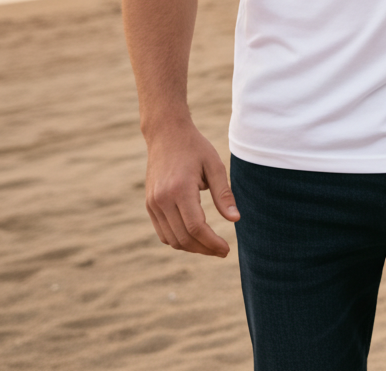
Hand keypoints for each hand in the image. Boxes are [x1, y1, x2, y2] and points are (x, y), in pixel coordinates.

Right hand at [144, 120, 239, 256]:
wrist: (166, 134)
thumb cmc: (195, 147)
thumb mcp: (214, 166)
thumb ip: (224, 194)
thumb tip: (235, 220)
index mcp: (180, 189)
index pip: (195, 227)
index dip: (212, 243)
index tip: (226, 250)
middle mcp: (162, 199)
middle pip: (183, 238)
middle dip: (204, 249)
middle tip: (222, 251)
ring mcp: (153, 203)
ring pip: (171, 239)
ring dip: (191, 247)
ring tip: (210, 246)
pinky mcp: (149, 204)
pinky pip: (162, 232)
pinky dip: (178, 239)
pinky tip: (194, 237)